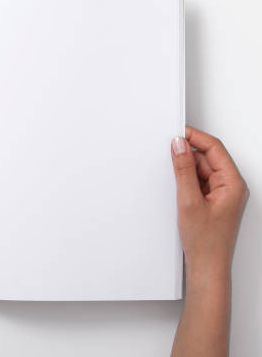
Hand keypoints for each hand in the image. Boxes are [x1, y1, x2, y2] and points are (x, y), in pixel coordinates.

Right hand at [171, 126, 248, 356]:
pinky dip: (187, 181)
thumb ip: (183, 170)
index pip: (214, 148)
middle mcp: (231, 187)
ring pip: (203, 170)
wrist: (207, 268)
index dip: (195, 137)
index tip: (176, 133)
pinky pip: (200, 183)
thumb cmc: (206, 243)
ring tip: (172, 177)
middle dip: (188, 154)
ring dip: (186, 169)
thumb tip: (179, 146)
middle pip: (209, 158)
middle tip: (168, 152)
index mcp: (233, 183)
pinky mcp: (213, 202)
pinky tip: (176, 188)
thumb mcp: (188, 201)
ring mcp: (223, 195)